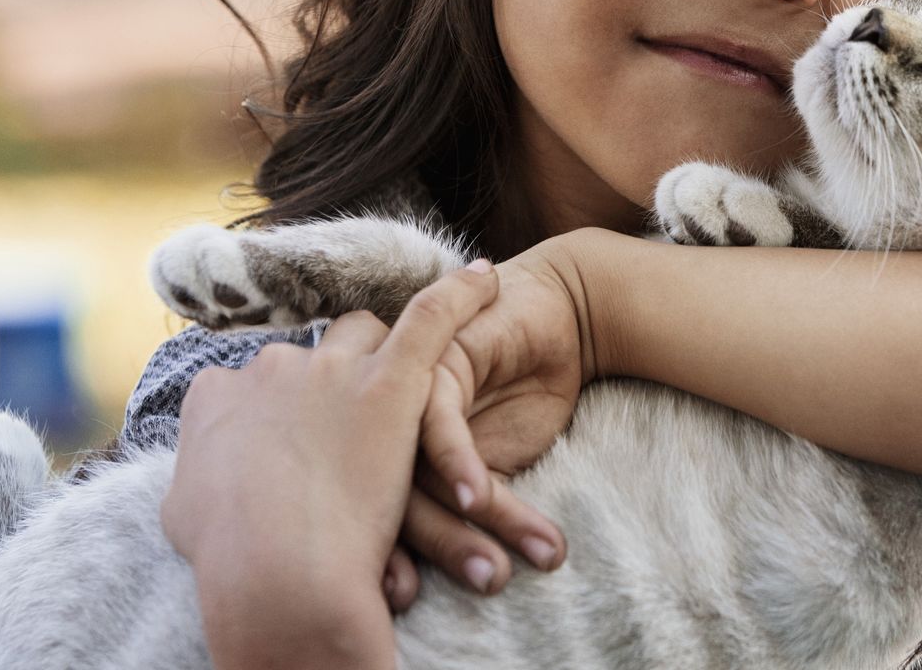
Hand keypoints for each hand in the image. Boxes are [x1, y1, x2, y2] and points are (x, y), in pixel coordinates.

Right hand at [160, 260, 500, 669]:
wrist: (274, 575)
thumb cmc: (230, 562)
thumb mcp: (186, 519)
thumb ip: (197, 484)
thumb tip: (197, 486)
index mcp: (217, 396)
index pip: (255, 384)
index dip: (279, 412)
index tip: (293, 444)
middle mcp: (271, 368)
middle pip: (310, 356)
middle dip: (329, 385)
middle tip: (351, 430)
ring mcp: (330, 370)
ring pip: (364, 334)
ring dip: (381, 355)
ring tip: (402, 382)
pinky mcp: (390, 380)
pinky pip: (432, 316)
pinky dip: (461, 294)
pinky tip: (485, 279)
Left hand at [380, 231, 601, 611]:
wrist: (559, 321)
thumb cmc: (517, 393)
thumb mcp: (488, 463)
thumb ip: (456, 504)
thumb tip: (440, 575)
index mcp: (374, 446)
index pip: (362, 512)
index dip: (384, 562)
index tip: (408, 600)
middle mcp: (377, 421)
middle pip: (381, 499)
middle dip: (433, 553)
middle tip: (471, 589)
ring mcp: (401, 390)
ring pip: (413, 471)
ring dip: (456, 527)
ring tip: (495, 572)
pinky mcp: (436, 364)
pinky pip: (439, 422)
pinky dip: (460, 465)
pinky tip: (480, 499)